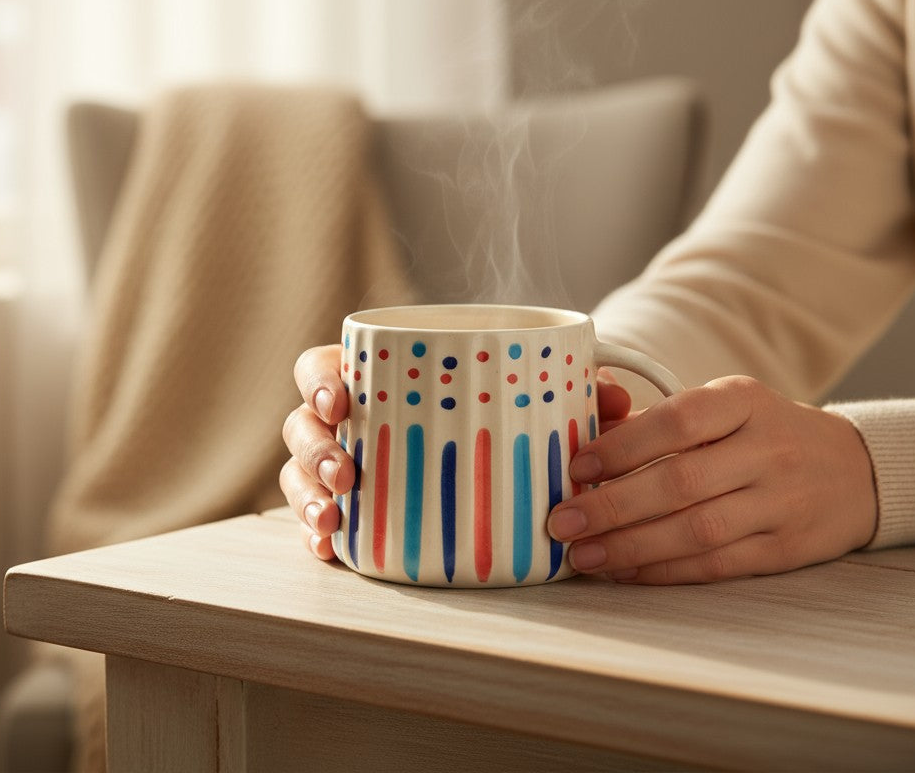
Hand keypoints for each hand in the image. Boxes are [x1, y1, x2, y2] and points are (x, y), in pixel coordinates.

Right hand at [281, 345, 634, 558]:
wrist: (491, 455)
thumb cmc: (497, 413)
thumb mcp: (528, 399)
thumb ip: (568, 394)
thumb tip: (614, 398)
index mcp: (374, 381)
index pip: (323, 367)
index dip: (320, 381)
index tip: (342, 400)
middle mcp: (347, 424)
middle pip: (301, 425)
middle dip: (315, 448)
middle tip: (345, 471)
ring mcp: (340, 470)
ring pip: (300, 475)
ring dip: (309, 494)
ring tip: (334, 516)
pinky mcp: (349, 514)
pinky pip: (316, 524)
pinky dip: (317, 535)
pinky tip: (330, 548)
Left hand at [548, 375, 877, 583]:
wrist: (852, 470)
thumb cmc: (759, 434)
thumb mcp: (721, 407)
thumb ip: (653, 419)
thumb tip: (579, 435)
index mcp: (744, 402)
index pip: (679, 421)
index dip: (622, 446)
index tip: (576, 468)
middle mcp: (768, 449)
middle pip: (681, 482)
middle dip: (612, 506)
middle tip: (562, 521)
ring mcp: (781, 502)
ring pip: (697, 531)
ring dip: (630, 546)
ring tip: (582, 554)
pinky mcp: (785, 548)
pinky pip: (715, 564)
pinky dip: (663, 571)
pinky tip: (623, 570)